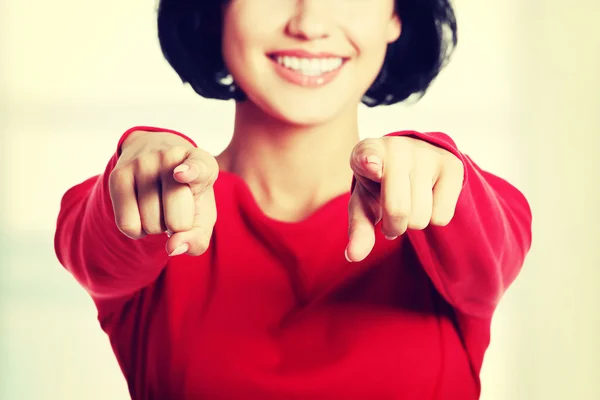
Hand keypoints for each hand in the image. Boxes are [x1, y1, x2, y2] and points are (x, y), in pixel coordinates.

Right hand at [109, 130, 218, 256]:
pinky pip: (127, 224)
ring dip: (156, 227)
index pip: (198, 167)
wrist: (157, 163)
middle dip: (178, 227)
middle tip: (177, 209)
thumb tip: (172, 248)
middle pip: (176, 220)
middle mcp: (171, 157)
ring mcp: (143, 163)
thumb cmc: (187, 196)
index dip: (191, 172)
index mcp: (202, 163)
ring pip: (150, 225)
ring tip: (159, 206)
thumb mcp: (202, 216)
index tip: (180, 174)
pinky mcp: (118, 175)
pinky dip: (137, 231)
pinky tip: (142, 212)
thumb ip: (197, 238)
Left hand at [346, 136, 463, 261]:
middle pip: (398, 210)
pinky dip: (433, 218)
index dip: (369, 162)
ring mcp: (427, 154)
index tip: (371, 165)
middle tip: (392, 216)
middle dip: (394, 226)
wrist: (414, 160)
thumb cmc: (380, 185)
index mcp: (367, 152)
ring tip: (411, 204)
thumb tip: (353, 256)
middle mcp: (397, 147)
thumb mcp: (364, 204)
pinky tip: (428, 198)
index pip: (367, 156)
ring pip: (421, 217)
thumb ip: (358, 228)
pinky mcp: (452, 166)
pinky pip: (442, 217)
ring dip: (414, 222)